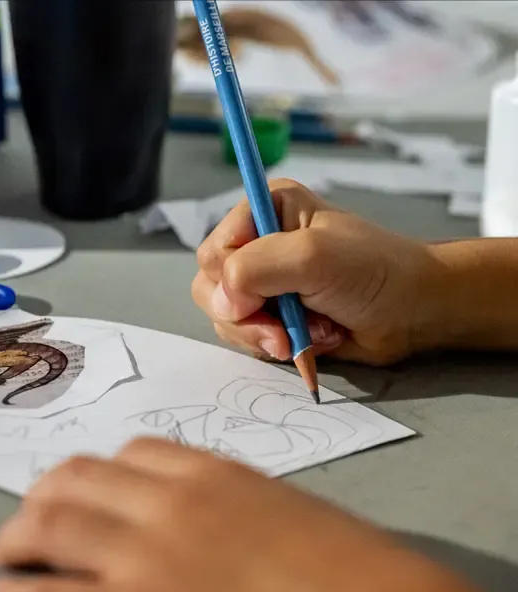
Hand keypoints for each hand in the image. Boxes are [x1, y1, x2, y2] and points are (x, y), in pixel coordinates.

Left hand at [0, 438, 517, 591]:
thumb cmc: (351, 571)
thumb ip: (246, 509)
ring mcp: (142, 555)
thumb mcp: (293, 515)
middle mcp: (165, 502)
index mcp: (212, 473)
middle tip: (35, 520)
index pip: (133, 452)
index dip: (102, 471)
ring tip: (8, 555)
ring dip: (17, 537)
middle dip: (44, 496)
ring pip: (49, 524)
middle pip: (75, 478)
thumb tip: (228, 525)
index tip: (92, 492)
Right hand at [192, 179, 446, 365]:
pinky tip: (315, 339)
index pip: (214, 252)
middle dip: (248, 319)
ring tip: (310, 333)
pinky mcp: (277, 316)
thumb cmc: (373, 272)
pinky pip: (251, 339)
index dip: (231, 285)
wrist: (414, 312)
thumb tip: (221, 302)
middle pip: (213, 290)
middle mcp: (259, 243)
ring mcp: (267, 283)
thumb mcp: (312, 257)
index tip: (264, 303)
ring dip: (269, 335)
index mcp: (265, 210)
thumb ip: (254, 269)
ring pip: (229, 320)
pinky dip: (281, 346)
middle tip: (284, 332)